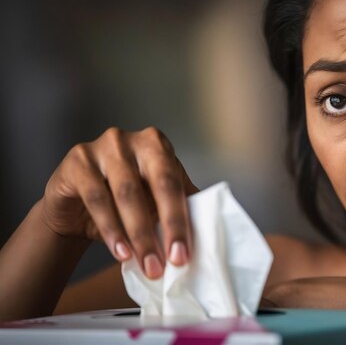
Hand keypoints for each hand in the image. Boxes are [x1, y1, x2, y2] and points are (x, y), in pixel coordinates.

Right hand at [40, 127, 197, 278]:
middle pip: (157, 184)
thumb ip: (178, 207)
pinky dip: (111, 229)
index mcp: (157, 146)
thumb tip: (210, 232)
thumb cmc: (121, 201)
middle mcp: (131, 141)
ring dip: (138, 235)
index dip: (181, 220)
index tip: (184, 254)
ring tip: (146, 264)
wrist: (75, 206)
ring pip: (126, 193)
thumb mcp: (152, 200)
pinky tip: (121, 251)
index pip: (176, 183)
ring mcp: (103, 147)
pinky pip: (97, 197)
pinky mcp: (77, 162)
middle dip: (167, 226)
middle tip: (169, 262)